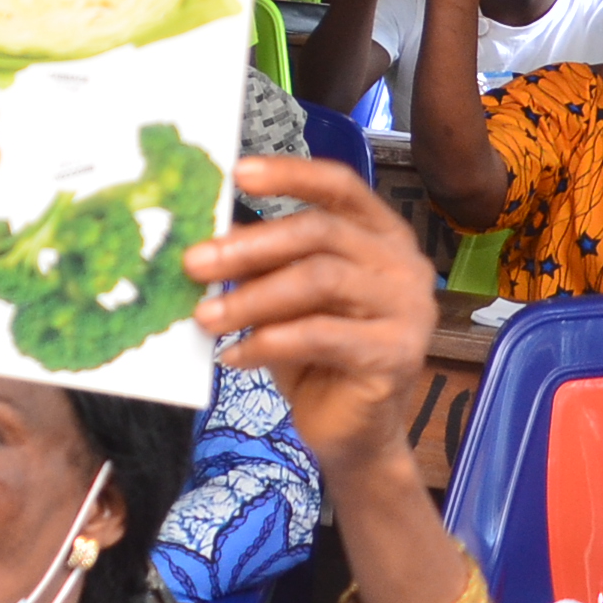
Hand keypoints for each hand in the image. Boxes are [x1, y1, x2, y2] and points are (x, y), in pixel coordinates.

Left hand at [190, 157, 438, 478]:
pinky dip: (266, 343)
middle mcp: (403, 263)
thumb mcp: (285, 297)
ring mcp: (408, 308)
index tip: (237, 172)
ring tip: (205, 317)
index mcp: (381, 235)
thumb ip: (264, 262)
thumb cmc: (316, 353)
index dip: (290, 174)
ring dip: (250, 297)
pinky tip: (233, 356)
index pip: (340, 185)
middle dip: (249, 246)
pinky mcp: (396, 354)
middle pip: (320, 232)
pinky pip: (319, 335)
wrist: (353, 430)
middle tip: (193, 263)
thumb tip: (205, 235)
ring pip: (319, 280)